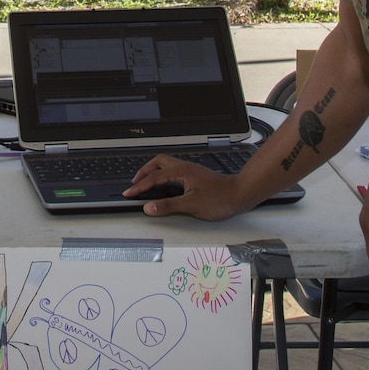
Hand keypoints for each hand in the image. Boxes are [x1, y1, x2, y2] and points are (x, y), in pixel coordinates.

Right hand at [125, 155, 248, 219]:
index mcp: (181, 172)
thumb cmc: (220, 199)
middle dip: (144, 171)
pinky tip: (164, 185)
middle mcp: (184, 167)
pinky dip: (163, 175)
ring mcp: (190, 170)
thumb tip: (149, 207)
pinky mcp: (195, 175)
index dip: (140, 186)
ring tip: (146, 182)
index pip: (154, 178)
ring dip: (153, 172)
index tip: (129, 193)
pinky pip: (173, 170)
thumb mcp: (191, 205)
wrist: (240, 194)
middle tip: (135, 183)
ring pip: (166, 164)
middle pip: (158, 162)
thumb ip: (168, 206)